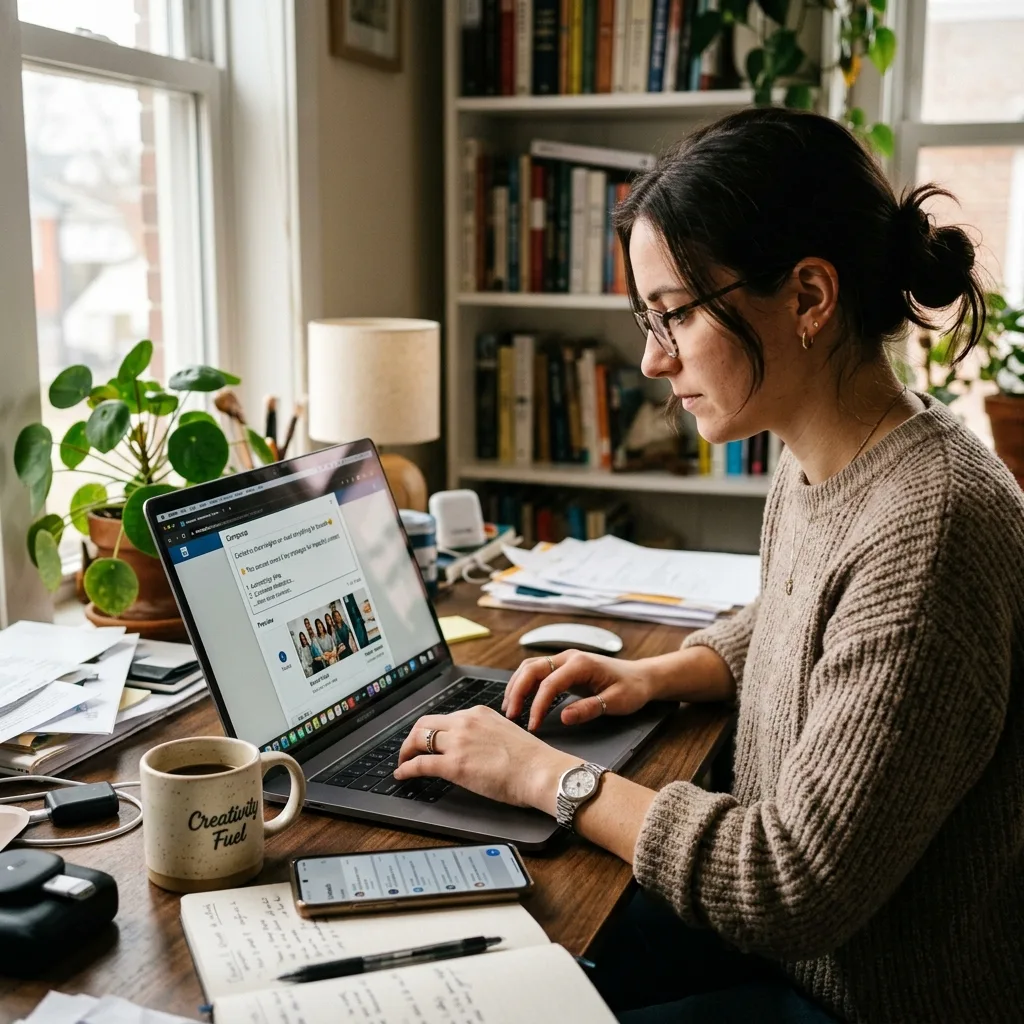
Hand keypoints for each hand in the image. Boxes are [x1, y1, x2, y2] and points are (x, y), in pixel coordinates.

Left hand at [394, 706, 576, 810]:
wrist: (540, 771)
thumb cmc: (531, 759)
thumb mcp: (505, 732)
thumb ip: (486, 733)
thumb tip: (476, 746)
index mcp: (479, 713)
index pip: (445, 718)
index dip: (430, 730)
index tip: (426, 739)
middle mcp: (465, 722)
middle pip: (425, 723)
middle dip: (412, 738)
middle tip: (408, 750)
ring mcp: (458, 742)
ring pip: (418, 740)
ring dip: (405, 752)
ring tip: (403, 763)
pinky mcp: (454, 764)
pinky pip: (420, 764)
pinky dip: (406, 769)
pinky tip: (402, 775)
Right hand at [503, 650, 656, 730]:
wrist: (642, 676)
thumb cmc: (632, 688)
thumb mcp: (616, 702)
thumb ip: (589, 709)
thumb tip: (564, 717)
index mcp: (581, 664)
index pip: (549, 683)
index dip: (537, 706)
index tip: (533, 726)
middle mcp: (568, 657)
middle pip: (532, 669)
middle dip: (517, 691)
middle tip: (511, 716)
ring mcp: (564, 659)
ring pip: (530, 667)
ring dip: (517, 686)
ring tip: (510, 709)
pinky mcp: (563, 667)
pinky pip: (537, 671)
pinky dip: (525, 684)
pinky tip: (521, 700)